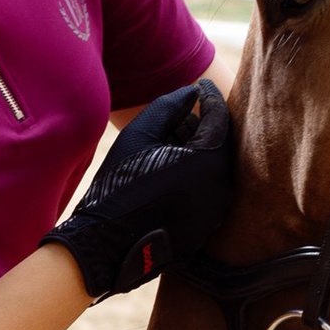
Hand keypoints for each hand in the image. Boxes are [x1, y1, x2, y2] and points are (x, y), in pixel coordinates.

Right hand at [44, 80, 234, 300]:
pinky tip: (172, 168)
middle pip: (222, 142)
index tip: (200, 85)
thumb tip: (193, 93)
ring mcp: (217, 210)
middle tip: (184, 111)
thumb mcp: (140, 134)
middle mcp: (222, 187)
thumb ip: (170, 106)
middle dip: (205, 124)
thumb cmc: (120, 183)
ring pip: (217, 167)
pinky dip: (198, 173)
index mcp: (208, 161)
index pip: (220, 117)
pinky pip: (210, 190)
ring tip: (171, 140)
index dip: (210, 96)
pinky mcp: (208, 226)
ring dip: (200, 149)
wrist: (107, 244)